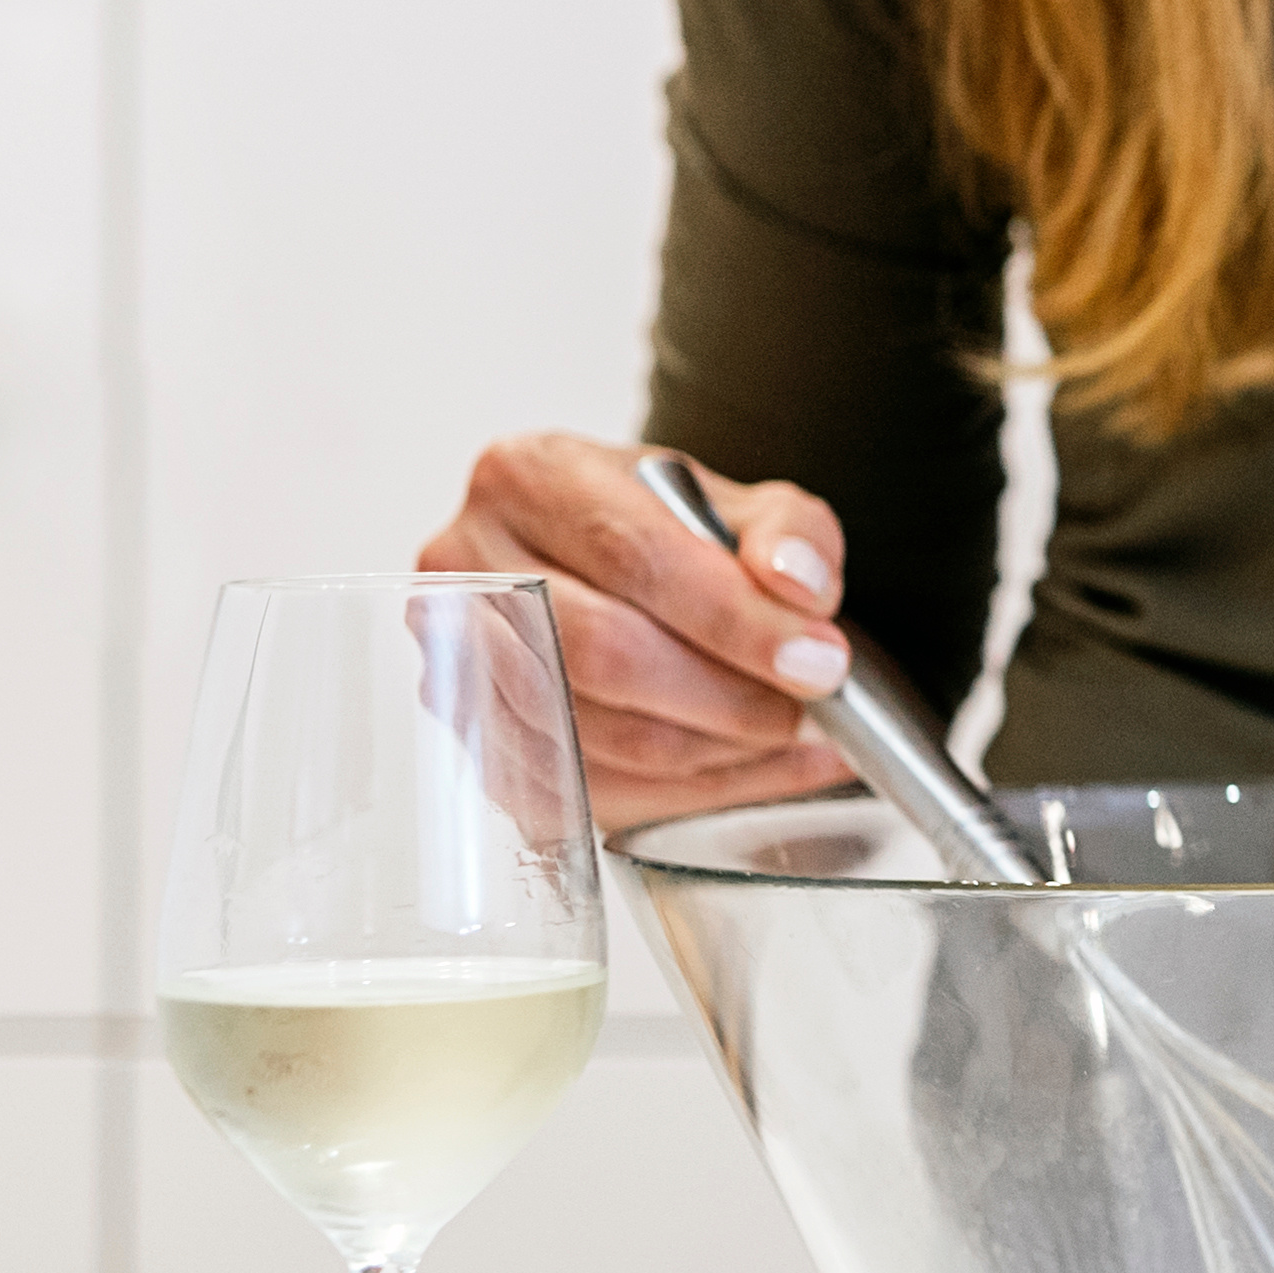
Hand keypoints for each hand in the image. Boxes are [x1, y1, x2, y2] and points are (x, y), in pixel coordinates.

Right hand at [420, 433, 861, 824]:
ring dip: (711, 754)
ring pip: (591, 735)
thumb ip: (789, 533)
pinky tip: (755, 772)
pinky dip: (683, 793)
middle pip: (602, 654)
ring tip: (792, 739)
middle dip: (726, 698)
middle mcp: (467, 566)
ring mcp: (455, 659)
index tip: (818, 661)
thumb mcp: (745, 504)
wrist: (604, 568)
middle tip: (810, 711)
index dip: (735, 621)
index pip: (634, 557)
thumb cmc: (668, 533)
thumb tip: (800, 587)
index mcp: (530, 479)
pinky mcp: (474, 739)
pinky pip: (581, 791)